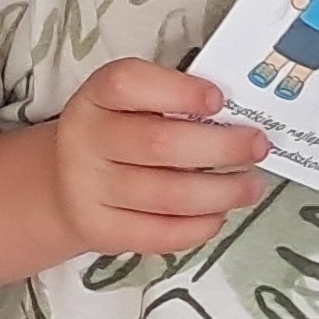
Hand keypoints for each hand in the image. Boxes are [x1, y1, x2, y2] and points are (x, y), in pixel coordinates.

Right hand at [45, 58, 268, 253]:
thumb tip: (235, 119)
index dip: (179, 91)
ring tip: (252, 186)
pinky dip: (201, 226)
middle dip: (222, 147)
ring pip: (168, 194)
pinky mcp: (100, 229)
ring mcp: (88, 188)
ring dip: (223, 192)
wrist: (60, 187)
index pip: (129, 84)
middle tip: (257, 146)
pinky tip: (219, 214)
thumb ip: (170, 104)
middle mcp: (85, 140)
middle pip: (160, 144)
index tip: (220, 100)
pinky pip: (161, 233)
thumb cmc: (113, 138)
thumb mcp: (127, 107)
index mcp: (95, 98)